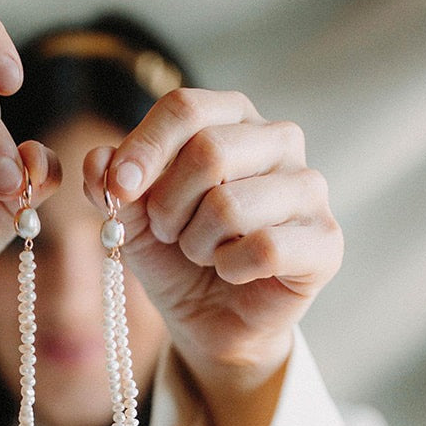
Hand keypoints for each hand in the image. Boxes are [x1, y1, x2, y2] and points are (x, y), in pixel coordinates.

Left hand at [83, 88, 342, 425]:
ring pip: (231, 205)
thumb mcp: (132, 219)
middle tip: (167, 230)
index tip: (118, 188)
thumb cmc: (177, 254)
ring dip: (198, 243)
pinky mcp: (326, 240)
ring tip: (203, 253)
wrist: (212, 318)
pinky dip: (231, 268)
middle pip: (208, 151)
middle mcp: (279, 140)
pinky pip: (264, 248)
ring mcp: (309, 188)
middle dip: (168, 204)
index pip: (186, 108)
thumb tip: (99, 161)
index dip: (145, 148)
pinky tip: (232, 271)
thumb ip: (113, 186)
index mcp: (232, 118)